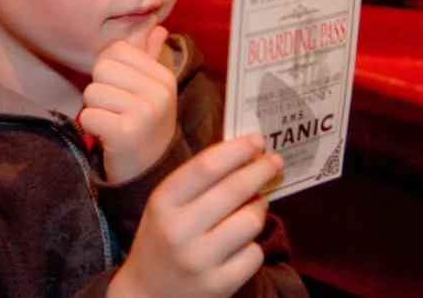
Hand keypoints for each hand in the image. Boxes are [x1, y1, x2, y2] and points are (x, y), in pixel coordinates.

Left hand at [80, 26, 175, 182]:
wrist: (149, 172)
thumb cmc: (145, 125)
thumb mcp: (152, 90)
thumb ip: (150, 56)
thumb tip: (157, 26)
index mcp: (163, 76)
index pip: (116, 49)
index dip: (108, 68)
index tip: (120, 91)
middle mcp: (159, 92)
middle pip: (101, 68)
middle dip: (99, 90)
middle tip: (115, 110)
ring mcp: (144, 112)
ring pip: (91, 92)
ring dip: (94, 110)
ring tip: (112, 124)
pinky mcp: (125, 133)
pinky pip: (88, 115)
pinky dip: (91, 128)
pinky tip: (108, 138)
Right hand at [108, 134, 283, 297]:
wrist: (147, 293)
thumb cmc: (162, 238)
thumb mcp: (166, 205)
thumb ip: (198, 181)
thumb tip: (246, 155)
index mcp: (162, 203)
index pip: (207, 166)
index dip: (237, 150)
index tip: (257, 140)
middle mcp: (178, 230)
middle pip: (234, 190)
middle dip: (260, 170)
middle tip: (274, 161)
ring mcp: (199, 260)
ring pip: (250, 221)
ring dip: (258, 208)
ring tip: (255, 205)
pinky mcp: (219, 285)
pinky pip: (254, 253)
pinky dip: (253, 245)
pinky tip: (241, 243)